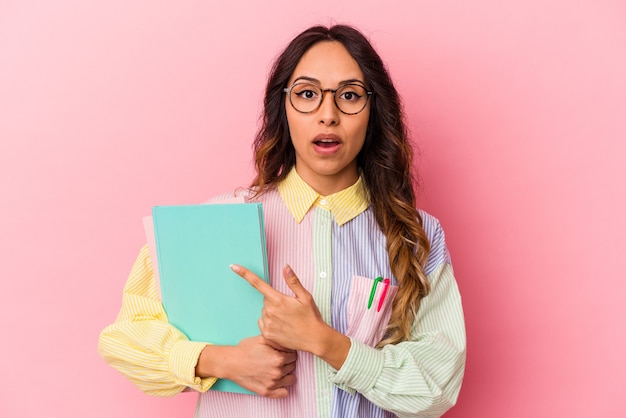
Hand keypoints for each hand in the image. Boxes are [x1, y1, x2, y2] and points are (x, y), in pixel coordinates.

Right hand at [196, 336, 296, 397]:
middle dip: (287, 362)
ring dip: (286, 373)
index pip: (294, 355)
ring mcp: (272, 384)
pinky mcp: (266, 392)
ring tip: (276, 368)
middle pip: (292, 366)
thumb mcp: (263, 338)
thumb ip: (279, 340)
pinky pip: (284, 393)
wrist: (231, 363)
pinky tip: (277, 380)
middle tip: (276, 359)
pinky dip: (283, 387)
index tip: (281, 351)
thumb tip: (289, 342)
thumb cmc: (245, 349)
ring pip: (291, 378)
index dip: (288, 352)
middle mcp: (277, 372)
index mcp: (278, 358)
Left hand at [231, 264, 350, 368]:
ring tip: (287, 319)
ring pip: (264, 311)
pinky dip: (270, 323)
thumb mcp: (305, 296)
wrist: (314, 339)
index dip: (244, 274)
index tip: (233, 266)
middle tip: (288, 309)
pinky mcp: (266, 334)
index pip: (258, 283)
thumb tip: (285, 267)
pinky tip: (282, 327)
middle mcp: (270, 311)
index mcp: (278, 300)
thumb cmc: (311, 317)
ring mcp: (267, 323)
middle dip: (274, 301)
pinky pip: (263, 322)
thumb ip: (293, 281)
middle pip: (265, 300)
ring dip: (272, 313)